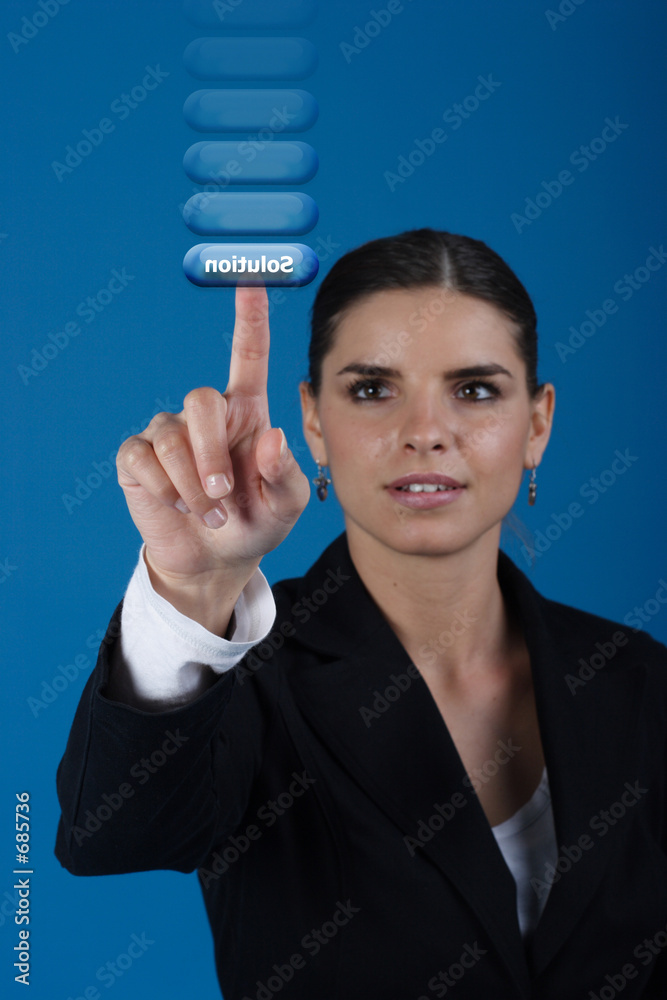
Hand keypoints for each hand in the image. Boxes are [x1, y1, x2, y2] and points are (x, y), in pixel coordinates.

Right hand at [116, 286, 309, 624]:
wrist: (216, 560)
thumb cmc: (256, 523)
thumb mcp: (286, 506)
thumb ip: (286, 473)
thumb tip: (270, 436)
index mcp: (246, 412)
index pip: (247, 354)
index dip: (250, 317)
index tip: (249, 276)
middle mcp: (205, 415)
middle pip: (200, 400)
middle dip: (211, 454)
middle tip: (224, 494)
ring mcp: (167, 433)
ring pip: (171, 437)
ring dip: (194, 486)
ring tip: (211, 514)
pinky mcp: (138, 457)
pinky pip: (142, 458)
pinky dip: (164, 489)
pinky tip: (178, 506)